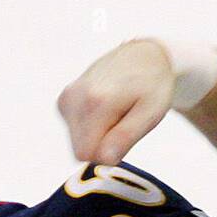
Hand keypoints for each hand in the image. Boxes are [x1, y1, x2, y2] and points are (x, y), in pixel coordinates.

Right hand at [57, 39, 174, 165]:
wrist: (143, 57)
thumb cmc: (152, 86)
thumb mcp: (150, 113)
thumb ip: (126, 136)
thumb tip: (104, 159)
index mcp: (95, 102)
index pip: (88, 154)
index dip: (108, 154)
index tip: (125, 135)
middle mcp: (74, 98)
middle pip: (80, 150)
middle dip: (103, 145)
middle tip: (123, 123)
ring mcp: (67, 98)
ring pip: (77, 142)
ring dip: (98, 136)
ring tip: (116, 114)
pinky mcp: (64, 101)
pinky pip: (75, 131)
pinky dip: (92, 127)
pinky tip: (106, 110)